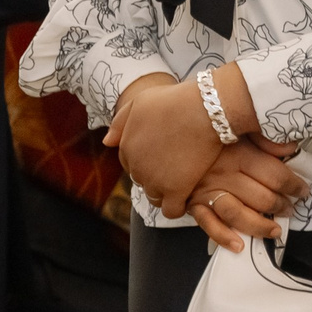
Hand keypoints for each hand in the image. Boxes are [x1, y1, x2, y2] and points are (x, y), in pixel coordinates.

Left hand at [107, 76, 225, 218]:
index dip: (146, 161)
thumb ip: (120, 122)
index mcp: (126, 147)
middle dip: (155, 177)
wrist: (204, 108)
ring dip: (166, 193)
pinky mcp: (176, 191)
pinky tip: (187, 197)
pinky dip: (178, 208)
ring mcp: (156, 181)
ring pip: (155, 198)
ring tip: (182, 182)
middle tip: (175, 167)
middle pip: (142, 182)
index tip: (162, 156)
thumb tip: (107, 143)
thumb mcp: (140, 102)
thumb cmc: (175, 101)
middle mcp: (137, 167)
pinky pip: (171, 211)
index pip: (131, 164)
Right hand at [186, 137, 307, 252]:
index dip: (294, 185)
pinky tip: (239, 245)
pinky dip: (224, 237)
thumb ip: (265, 138)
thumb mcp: (240, 129)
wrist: (171, 136)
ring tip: (275, 230)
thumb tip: (292, 148)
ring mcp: (206, 191)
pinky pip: (208, 224)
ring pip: (237, 214)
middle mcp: (223, 174)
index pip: (274, 174)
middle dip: (281, 206)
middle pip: (260, 197)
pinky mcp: (192, 203)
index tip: (303, 190)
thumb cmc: (210, 131)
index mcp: (238, 154)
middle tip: (291, 209)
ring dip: (259, 225)